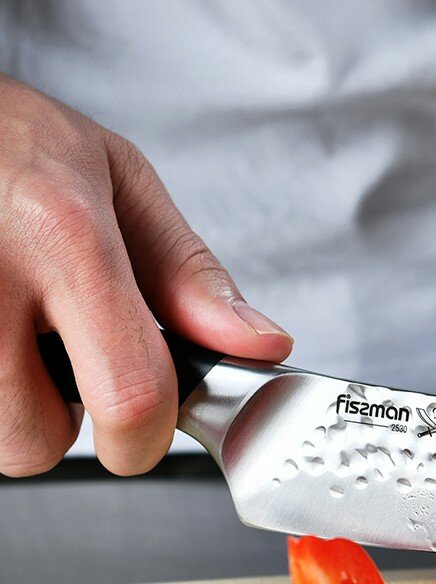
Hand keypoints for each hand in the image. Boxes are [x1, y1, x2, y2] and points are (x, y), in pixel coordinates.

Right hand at [0, 75, 291, 477]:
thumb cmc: (9, 138)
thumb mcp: (117, 181)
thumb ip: (189, 276)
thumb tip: (258, 344)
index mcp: (63, 236)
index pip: (131, 397)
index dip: (144, 441)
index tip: (142, 437)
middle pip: (37, 441)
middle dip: (60, 425)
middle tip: (61, 368)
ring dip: (10, 406)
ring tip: (12, 335)